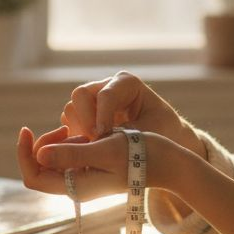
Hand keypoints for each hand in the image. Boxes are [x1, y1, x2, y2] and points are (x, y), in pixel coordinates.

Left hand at [17, 125, 182, 201]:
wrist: (167, 162)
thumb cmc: (140, 155)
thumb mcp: (105, 150)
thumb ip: (71, 154)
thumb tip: (39, 154)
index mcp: (76, 187)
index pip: (33, 176)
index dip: (24, 153)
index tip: (27, 129)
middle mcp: (76, 186)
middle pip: (40, 166)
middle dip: (45, 144)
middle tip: (65, 128)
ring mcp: (83, 178)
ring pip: (54, 158)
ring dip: (61, 141)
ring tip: (87, 135)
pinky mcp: (91, 169)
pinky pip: (68, 155)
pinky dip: (72, 141)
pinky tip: (91, 136)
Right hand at [60, 71, 204, 157]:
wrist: (164, 139)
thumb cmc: (162, 133)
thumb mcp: (149, 133)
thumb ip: (124, 134)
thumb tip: (99, 140)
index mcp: (127, 83)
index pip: (106, 95)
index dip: (102, 117)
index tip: (103, 138)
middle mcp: (106, 86)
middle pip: (81, 94)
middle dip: (85, 120)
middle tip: (96, 142)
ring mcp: (93, 100)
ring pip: (72, 108)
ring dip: (79, 130)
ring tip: (95, 148)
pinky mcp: (85, 115)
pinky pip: (70, 122)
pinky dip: (75, 137)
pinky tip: (91, 150)